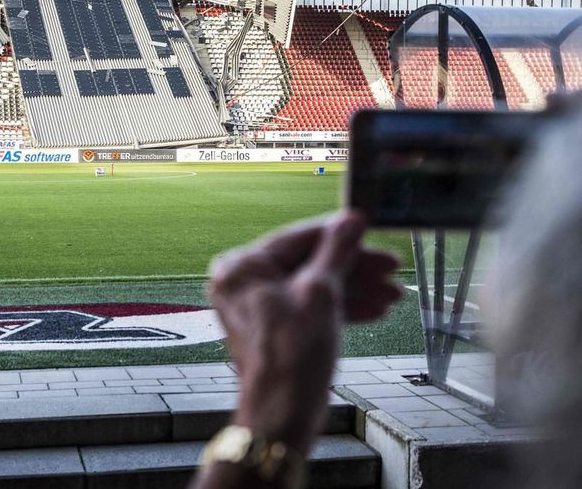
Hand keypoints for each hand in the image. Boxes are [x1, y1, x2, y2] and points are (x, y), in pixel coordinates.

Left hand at [208, 211, 401, 453]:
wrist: (283, 415)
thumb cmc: (292, 355)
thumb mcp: (321, 293)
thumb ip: (336, 251)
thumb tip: (351, 218)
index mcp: (242, 267)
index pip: (297, 238)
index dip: (339, 234)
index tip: (370, 227)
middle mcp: (243, 283)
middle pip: (307, 262)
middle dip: (352, 268)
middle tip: (391, 267)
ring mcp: (256, 307)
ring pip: (311, 286)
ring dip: (353, 289)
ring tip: (392, 294)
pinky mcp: (272, 328)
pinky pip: (307, 307)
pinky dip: (339, 308)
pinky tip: (375, 310)